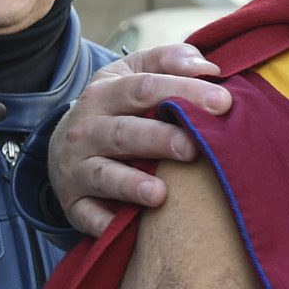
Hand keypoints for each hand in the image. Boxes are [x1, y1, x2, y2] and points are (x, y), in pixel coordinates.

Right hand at [54, 46, 233, 235]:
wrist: (64, 145)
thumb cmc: (117, 107)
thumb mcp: (134, 73)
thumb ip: (170, 61)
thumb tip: (208, 67)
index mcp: (106, 92)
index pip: (145, 87)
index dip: (184, 92)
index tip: (224, 102)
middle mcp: (87, 129)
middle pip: (124, 132)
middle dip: (159, 140)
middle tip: (194, 148)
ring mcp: (77, 167)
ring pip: (103, 174)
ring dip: (130, 184)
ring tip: (160, 194)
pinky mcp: (74, 203)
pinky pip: (87, 215)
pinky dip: (104, 223)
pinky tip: (126, 227)